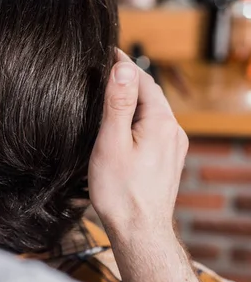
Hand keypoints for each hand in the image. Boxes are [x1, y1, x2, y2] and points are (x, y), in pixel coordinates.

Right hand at [88, 50, 187, 232]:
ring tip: (112, 91)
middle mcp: (173, 132)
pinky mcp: (168, 160)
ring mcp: (173, 147)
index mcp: (161, 123)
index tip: (108, 50)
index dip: (124, 65)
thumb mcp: (112, 142)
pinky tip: (124, 123)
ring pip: (153, 111)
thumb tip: (123, 68)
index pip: (144, 80)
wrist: (139, 231)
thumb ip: (118, 104)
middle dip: (130, 79)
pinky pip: (155, 127)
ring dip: (134, 98)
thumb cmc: (121, 191)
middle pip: (151, 94)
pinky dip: (139, 117)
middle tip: (106, 67)